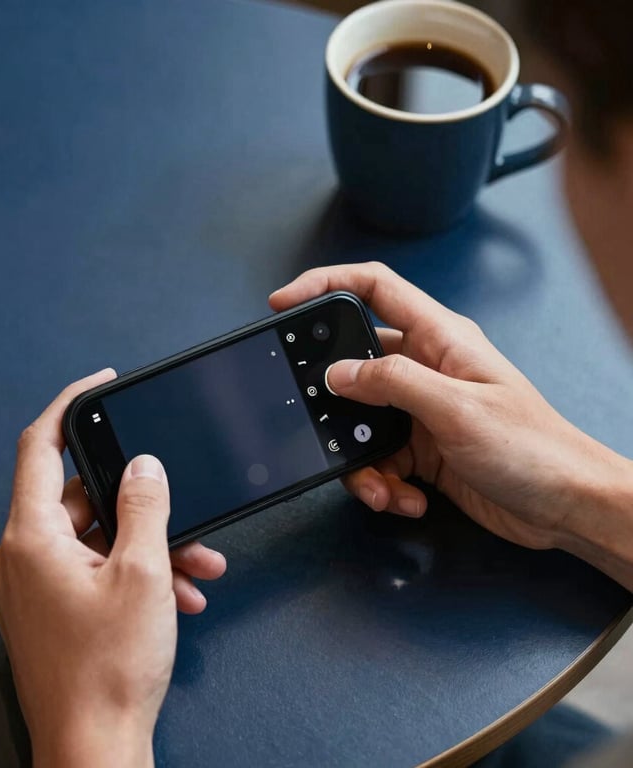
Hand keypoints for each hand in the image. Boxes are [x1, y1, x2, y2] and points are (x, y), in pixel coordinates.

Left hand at [0, 370, 225, 767]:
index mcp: (31, 538)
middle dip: (144, 502)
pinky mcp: (52, 607)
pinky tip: (179, 594)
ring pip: (99, 538)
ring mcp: (35, 584)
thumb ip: (145, 505)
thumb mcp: (143, 572)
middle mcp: (23, 556)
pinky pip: (96, 569)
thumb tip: (143, 465)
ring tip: (197, 565)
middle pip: (85, 497)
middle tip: (186, 505)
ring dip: (152, 545)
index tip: (100, 384)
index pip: (40, 444)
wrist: (96, 750)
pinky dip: (137, 572)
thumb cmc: (109, 673)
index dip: (71, 404)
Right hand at [271, 263, 632, 563]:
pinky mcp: (420, 448)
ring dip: (358, 458)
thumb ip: (393, 383)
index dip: (325, 285)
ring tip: (380, 485)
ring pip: (358, 421)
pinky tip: (404, 497)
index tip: (285, 302)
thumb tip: (338, 374)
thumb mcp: (457, 408)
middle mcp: (425, 368)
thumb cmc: (534, 448)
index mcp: (439, 338)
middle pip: (354, 365)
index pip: (374, 288)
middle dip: (333, 402)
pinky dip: (380, 482)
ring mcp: (420, 410)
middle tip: (321, 425)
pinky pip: (376, 457)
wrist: (565, 507)